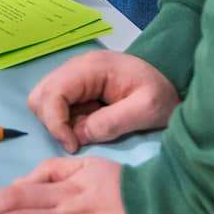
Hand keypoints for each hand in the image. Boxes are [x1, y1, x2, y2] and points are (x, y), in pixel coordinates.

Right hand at [27, 52, 180, 154]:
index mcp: (91, 68)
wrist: (173, 79)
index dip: (55, 123)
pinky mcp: (78, 86)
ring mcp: (75, 75)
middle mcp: (76, 67)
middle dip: (52, 123)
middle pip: (40, 96)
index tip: (73, 146)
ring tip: (82, 132)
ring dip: (56, 122)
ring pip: (43, 100)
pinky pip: (56, 105)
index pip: (52, 94)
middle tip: (76, 140)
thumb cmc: (162, 92)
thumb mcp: (147, 109)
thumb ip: (113, 122)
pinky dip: (63, 120)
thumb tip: (79, 135)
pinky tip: (86, 125)